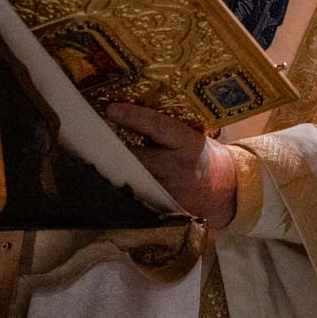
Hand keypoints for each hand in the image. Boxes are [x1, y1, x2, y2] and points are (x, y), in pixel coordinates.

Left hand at [102, 103, 236, 228]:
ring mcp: (170, 191)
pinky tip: (108, 180)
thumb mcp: (191, 137)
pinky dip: (124, 187)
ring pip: (133, 178)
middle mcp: (177, 168)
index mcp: (188, 144)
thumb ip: (165, 130)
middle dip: (114, 148)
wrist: (226, 190)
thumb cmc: (202, 155)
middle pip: (138, 157)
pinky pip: (137, 195)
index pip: (158, 127)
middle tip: (90, 136)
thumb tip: (128, 111)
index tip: (111, 109)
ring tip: (92, 157)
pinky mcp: (164, 208)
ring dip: (114, 168)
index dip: (134, 117)